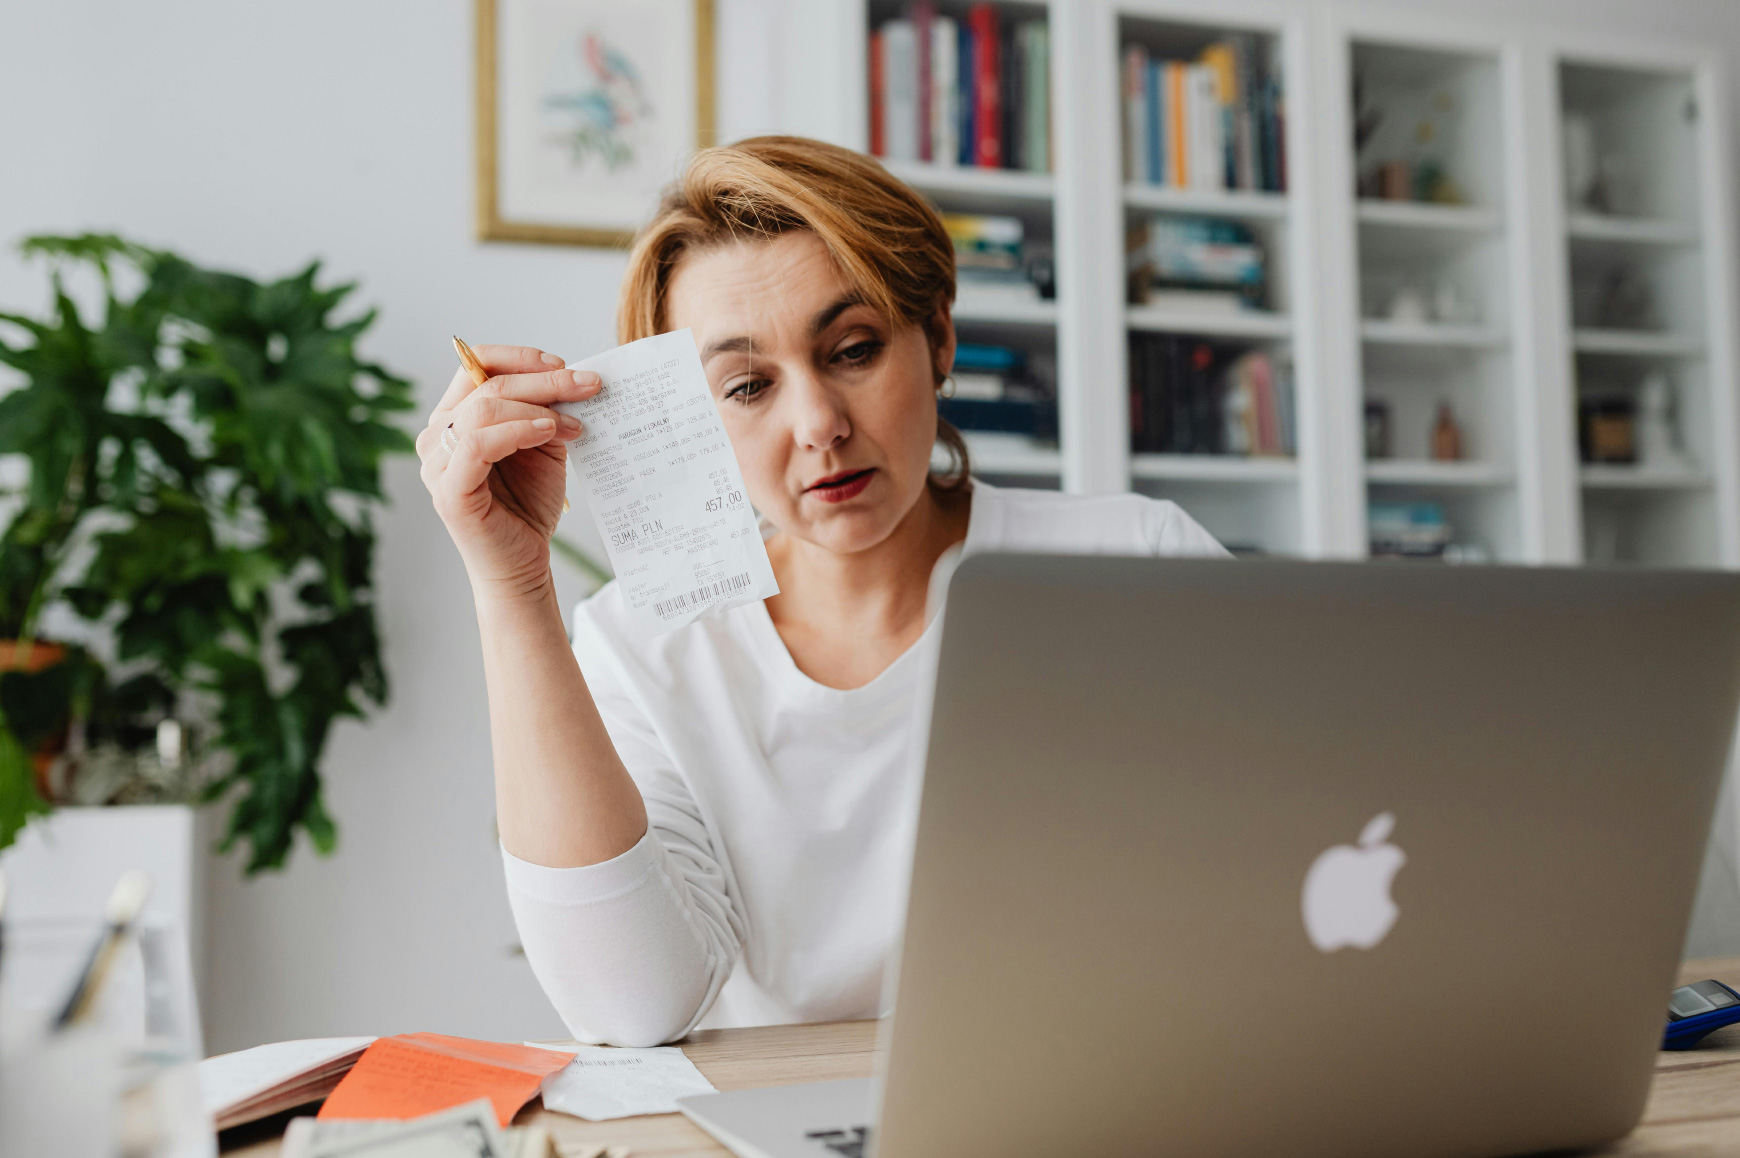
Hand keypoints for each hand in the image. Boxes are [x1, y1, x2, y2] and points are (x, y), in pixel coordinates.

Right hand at [417, 345, 600, 598]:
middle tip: (587, 386)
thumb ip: (546, 410)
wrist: (525, 563)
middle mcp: (436, 436)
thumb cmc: (529, 504)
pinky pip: (477, 444)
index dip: (519, 358)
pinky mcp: (449, 490)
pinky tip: (548, 432)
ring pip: (481, 410)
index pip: (475, 365)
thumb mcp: (542, 445)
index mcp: (453, 418)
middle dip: (543, 380)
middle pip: (485, 385)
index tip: (564, 365)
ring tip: (571, 423)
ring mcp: (437, 464)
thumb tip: (572, 377)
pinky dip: (517, 430)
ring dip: (535, 407)